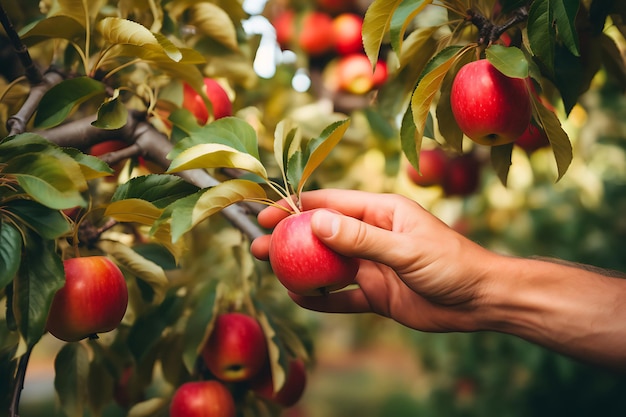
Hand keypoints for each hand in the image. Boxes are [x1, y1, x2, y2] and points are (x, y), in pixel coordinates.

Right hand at [251, 189, 501, 332]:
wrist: (480, 300)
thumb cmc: (450, 264)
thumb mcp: (404, 248)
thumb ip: (360, 237)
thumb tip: (316, 220)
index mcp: (380, 212)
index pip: (329, 205)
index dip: (295, 208)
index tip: (266, 216)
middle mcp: (372, 235)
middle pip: (321, 234)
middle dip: (290, 238)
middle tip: (256, 246)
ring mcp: (372, 265)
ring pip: (327, 265)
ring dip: (300, 267)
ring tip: (270, 270)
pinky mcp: (377, 293)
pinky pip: (342, 296)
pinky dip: (321, 298)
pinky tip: (300, 298)